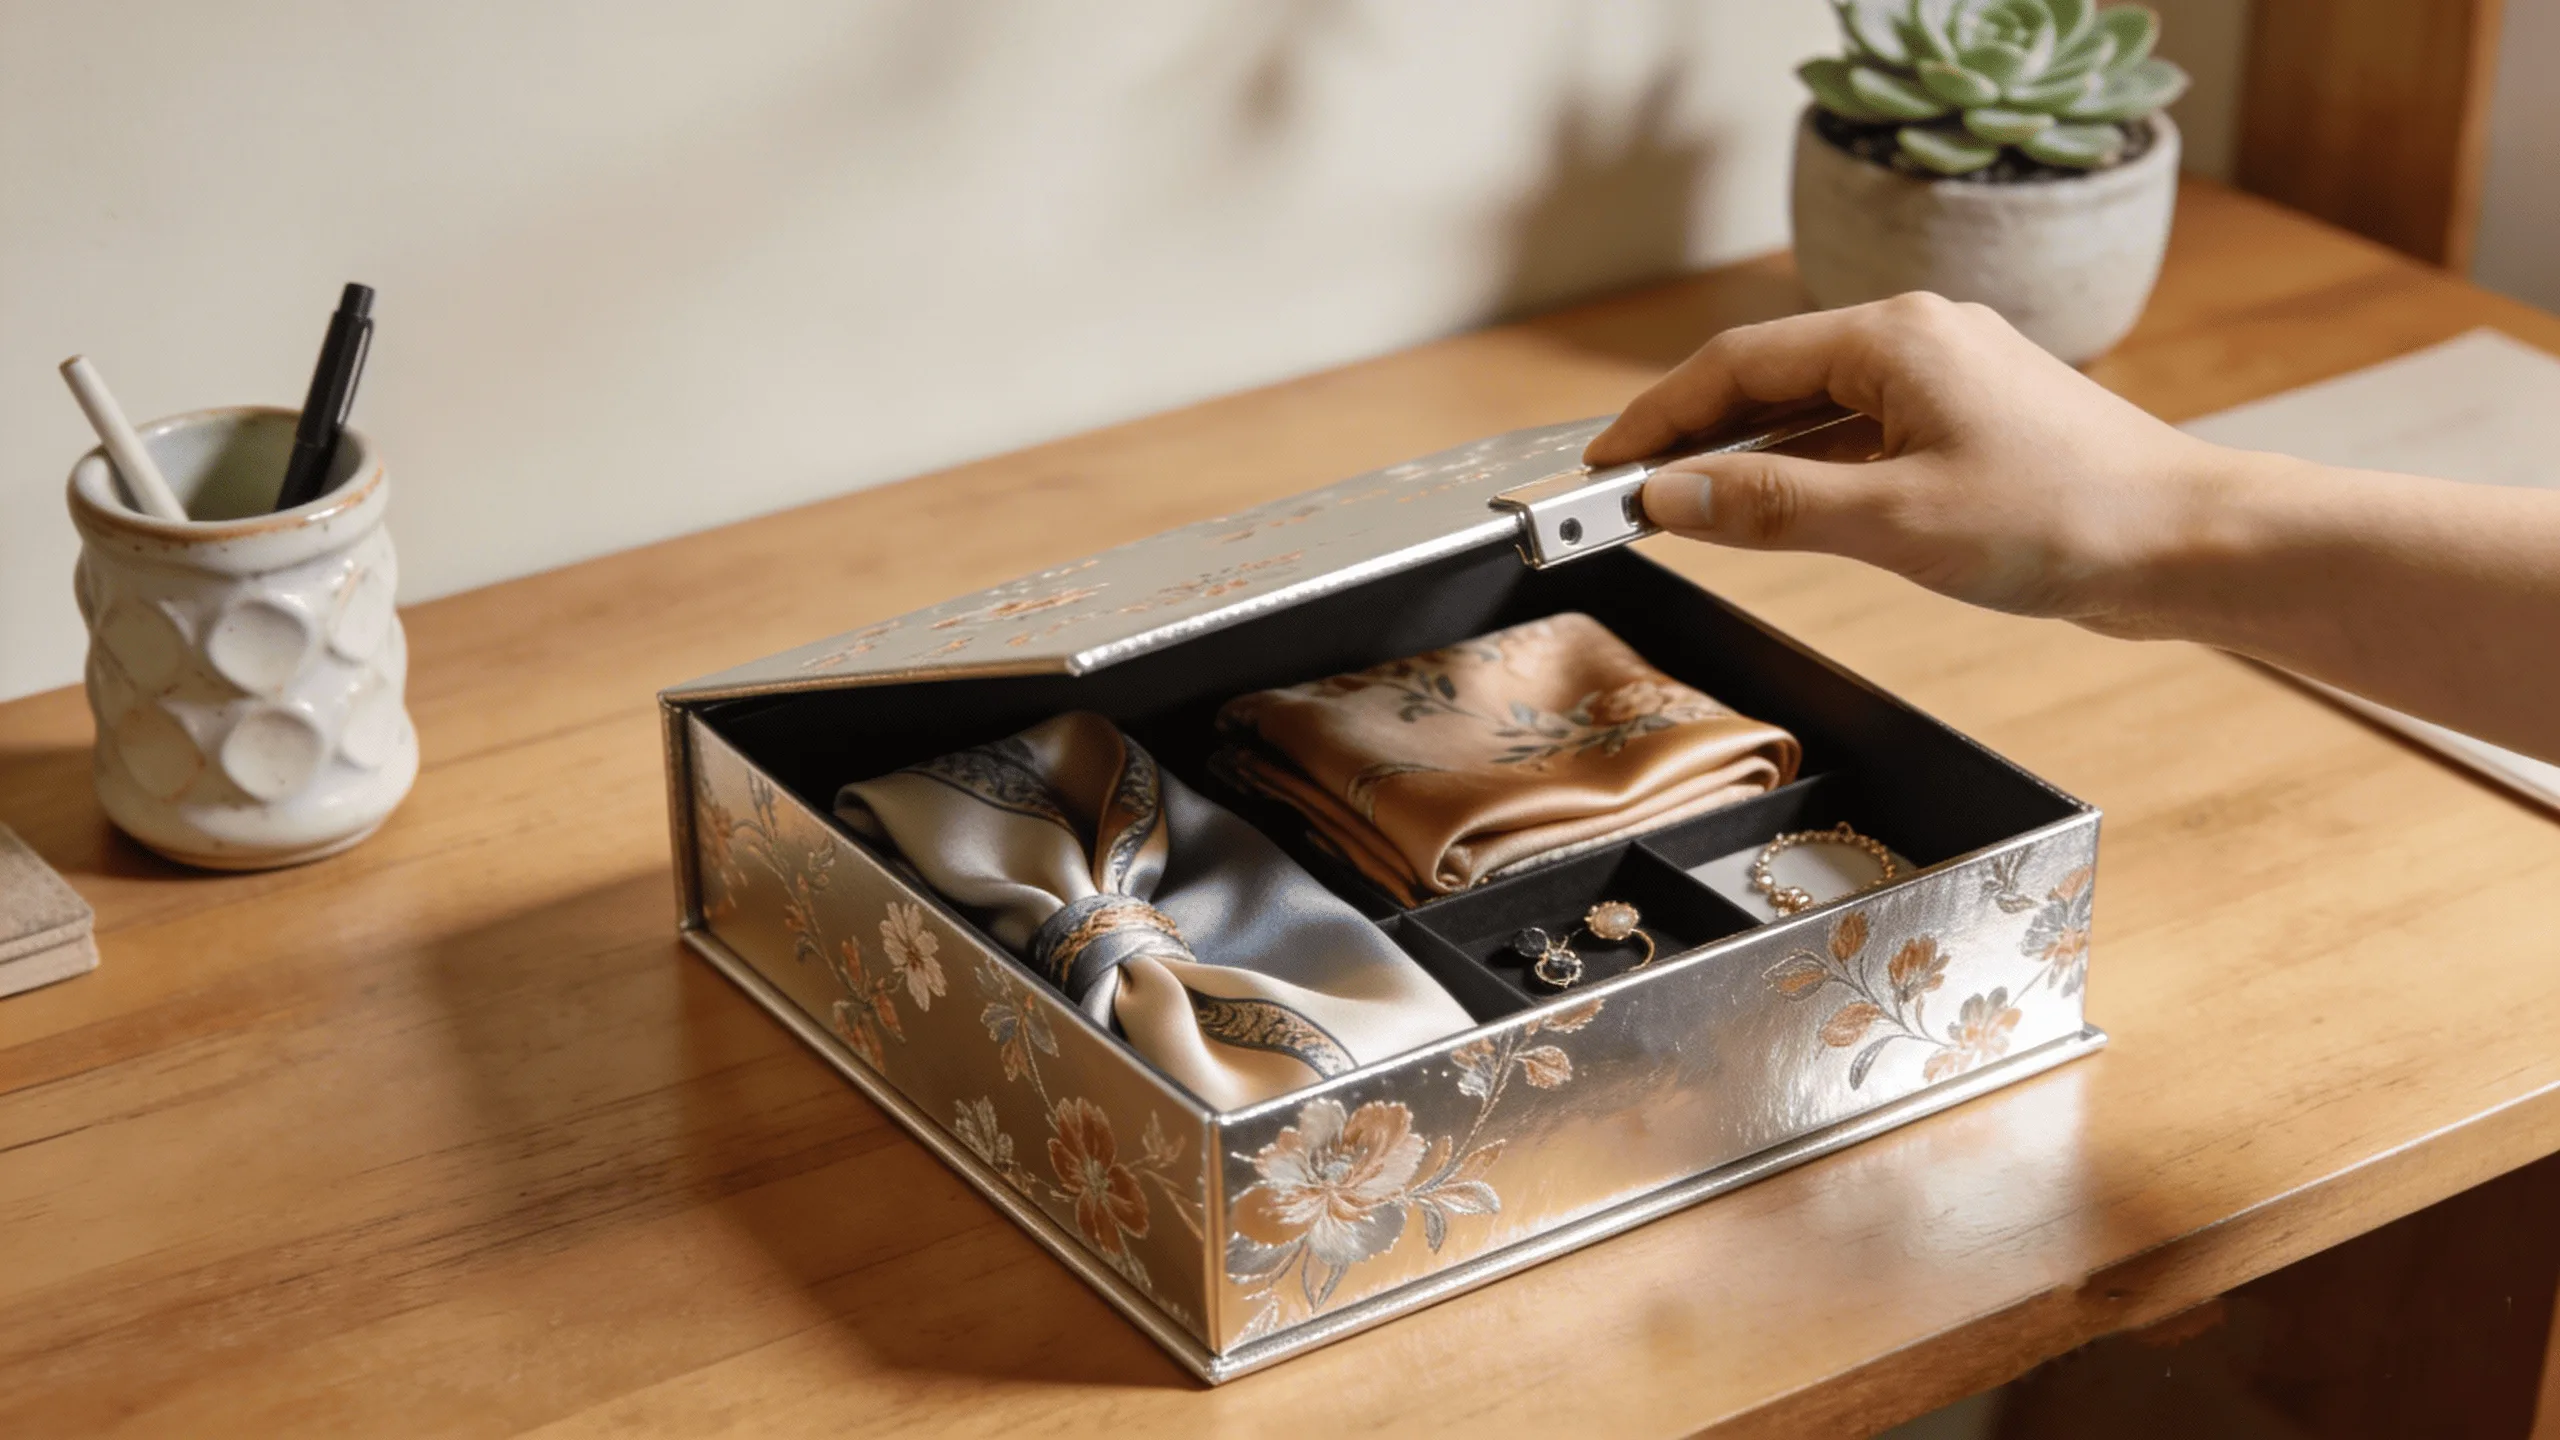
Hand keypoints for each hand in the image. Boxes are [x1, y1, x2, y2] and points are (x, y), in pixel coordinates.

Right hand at [1586, 293, 2223, 631]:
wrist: (2192, 545)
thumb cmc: (2066, 522)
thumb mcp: (1895, 524)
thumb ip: (1770, 506)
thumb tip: (1671, 497)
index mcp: (1896, 336)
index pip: (1738, 364)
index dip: (1657, 418)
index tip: (1601, 467)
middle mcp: (1918, 339)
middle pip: (1770, 377)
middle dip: (1692, 434)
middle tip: (1626, 493)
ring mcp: (1949, 380)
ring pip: (1815, 408)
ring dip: (1747, 455)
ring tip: (1684, 508)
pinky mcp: (1971, 424)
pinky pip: (1860, 434)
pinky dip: (1805, 469)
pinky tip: (1777, 509)